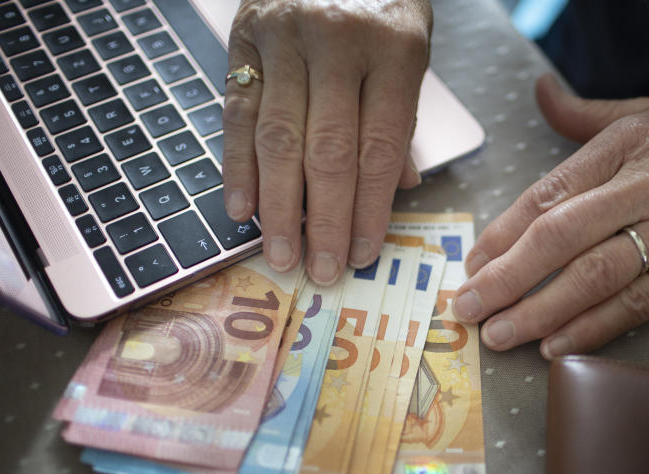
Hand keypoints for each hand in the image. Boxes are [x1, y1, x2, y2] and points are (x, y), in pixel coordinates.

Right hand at [223, 0, 431, 282]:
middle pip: (328, 151)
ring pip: (278, 138)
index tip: (362, 254)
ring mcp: (285, 36)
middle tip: (320, 271)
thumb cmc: (380, 0)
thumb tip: (400, 191)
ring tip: (279, 255)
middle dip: (324, 220)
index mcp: (394, 48)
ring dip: (277, 207)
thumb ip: (402, 118)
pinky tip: (241, 209)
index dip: (371, 208)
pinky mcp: (244, 36)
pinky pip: (237, 112)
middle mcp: (338, 41)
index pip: (381, 147)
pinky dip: (237, 166)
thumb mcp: (411, 48)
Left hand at [454, 74, 648, 357]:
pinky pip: (641, 303)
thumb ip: (587, 114)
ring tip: (500, 335)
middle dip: (506, 278)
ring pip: (597, 275)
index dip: (502, 234)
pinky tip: (558, 345)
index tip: (470, 266)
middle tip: (467, 309)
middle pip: (562, 237)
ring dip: (541, 311)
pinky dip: (596, 327)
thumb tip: (540, 92)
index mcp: (628, 145)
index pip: (548, 194)